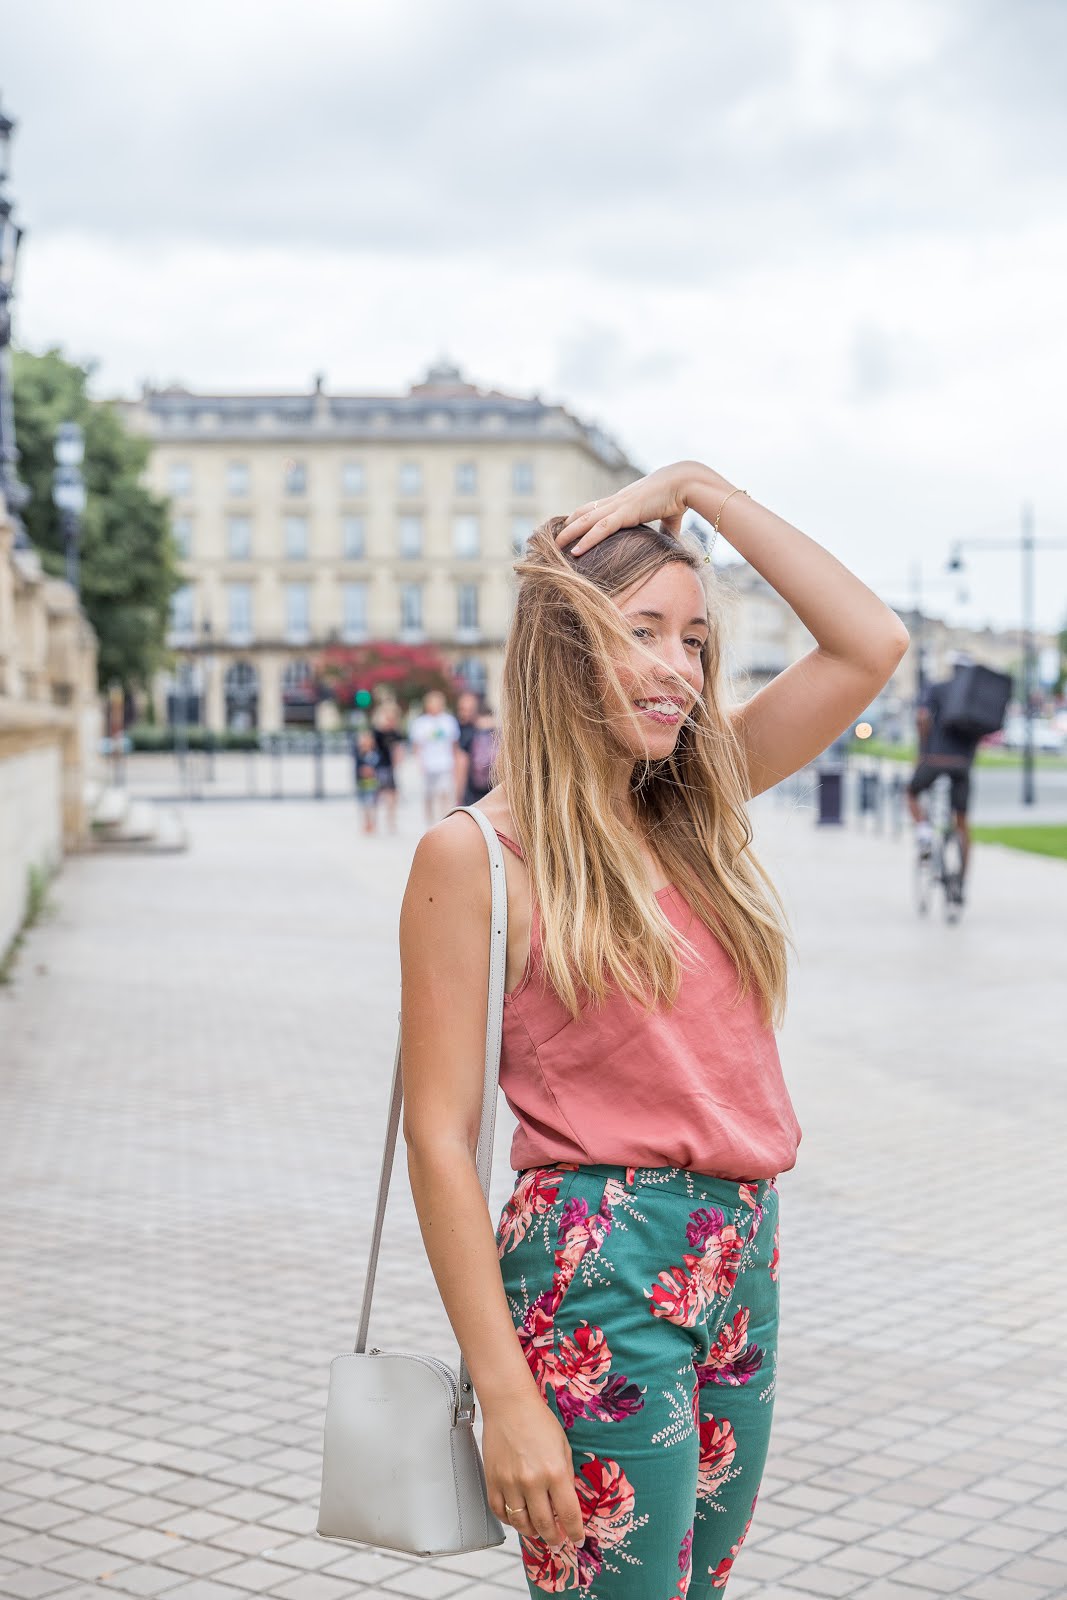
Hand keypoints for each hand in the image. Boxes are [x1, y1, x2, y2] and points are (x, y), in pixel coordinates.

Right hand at [482, 1396, 584, 1552]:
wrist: (510, 1404)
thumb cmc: (539, 1421)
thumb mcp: (563, 1447)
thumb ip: (566, 1477)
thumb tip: (567, 1504)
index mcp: (555, 1471)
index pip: (568, 1514)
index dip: (575, 1532)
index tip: (578, 1539)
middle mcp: (532, 1480)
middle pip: (544, 1525)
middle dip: (554, 1538)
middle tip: (558, 1540)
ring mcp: (510, 1482)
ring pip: (521, 1524)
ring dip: (532, 1532)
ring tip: (538, 1529)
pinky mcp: (492, 1480)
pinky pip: (500, 1512)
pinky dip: (510, 1520)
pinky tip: (517, 1516)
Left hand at [555, 460, 729, 555]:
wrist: (686, 482)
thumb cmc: (679, 496)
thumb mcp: (668, 515)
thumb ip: (665, 528)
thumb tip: (670, 540)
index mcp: (624, 500)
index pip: (595, 508)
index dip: (579, 518)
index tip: (568, 529)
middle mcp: (617, 501)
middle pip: (583, 513)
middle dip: (566, 526)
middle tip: (551, 539)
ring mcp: (620, 505)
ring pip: (585, 521)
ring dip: (568, 534)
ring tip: (553, 547)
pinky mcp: (626, 512)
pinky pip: (601, 529)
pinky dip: (586, 540)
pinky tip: (574, 551)